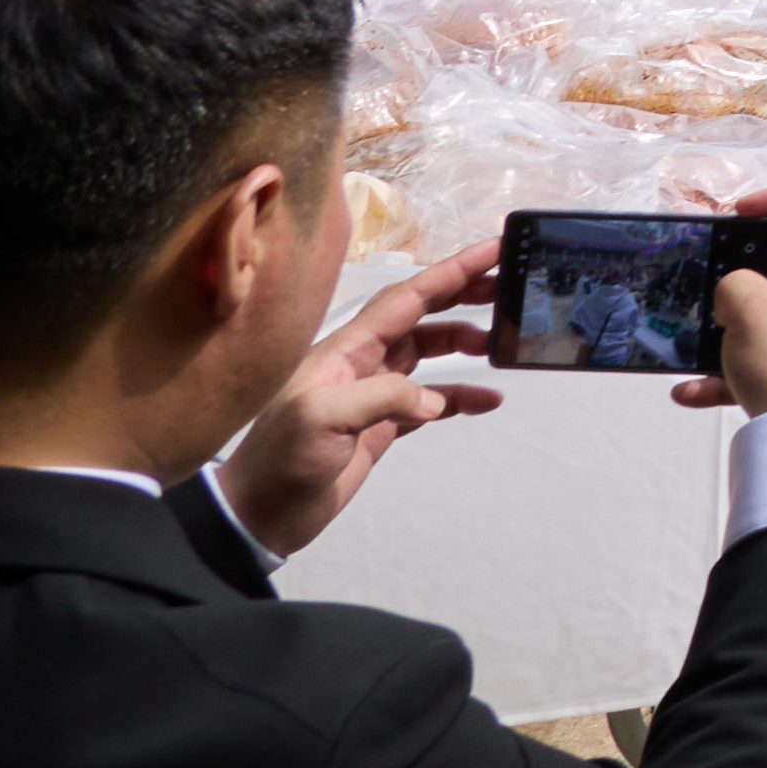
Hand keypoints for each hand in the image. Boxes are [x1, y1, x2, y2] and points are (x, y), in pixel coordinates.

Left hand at [218, 238, 509, 552]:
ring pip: (429, 354)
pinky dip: (459, 396)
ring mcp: (372, 394)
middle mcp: (361, 362)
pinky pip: (430, 400)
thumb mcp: (322, 417)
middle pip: (421, 316)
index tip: (493, 250)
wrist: (258, 516)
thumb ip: (382, 395)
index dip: (451, 272)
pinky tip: (485, 401)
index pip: (407, 299)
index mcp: (345, 349)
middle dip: (464, 295)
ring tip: (501, 346)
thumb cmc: (279, 461)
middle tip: (508, 286)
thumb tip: (433, 399)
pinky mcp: (380, 426)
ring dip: (464, 345)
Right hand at [690, 187, 766, 424]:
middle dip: (749, 265)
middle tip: (717, 265)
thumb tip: (734, 293)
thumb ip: (736, 281)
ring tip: (706, 328)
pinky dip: (725, 372)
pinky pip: (758, 363)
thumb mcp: (751, 307)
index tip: (742, 211)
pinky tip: (691, 390)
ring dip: (732, 322)